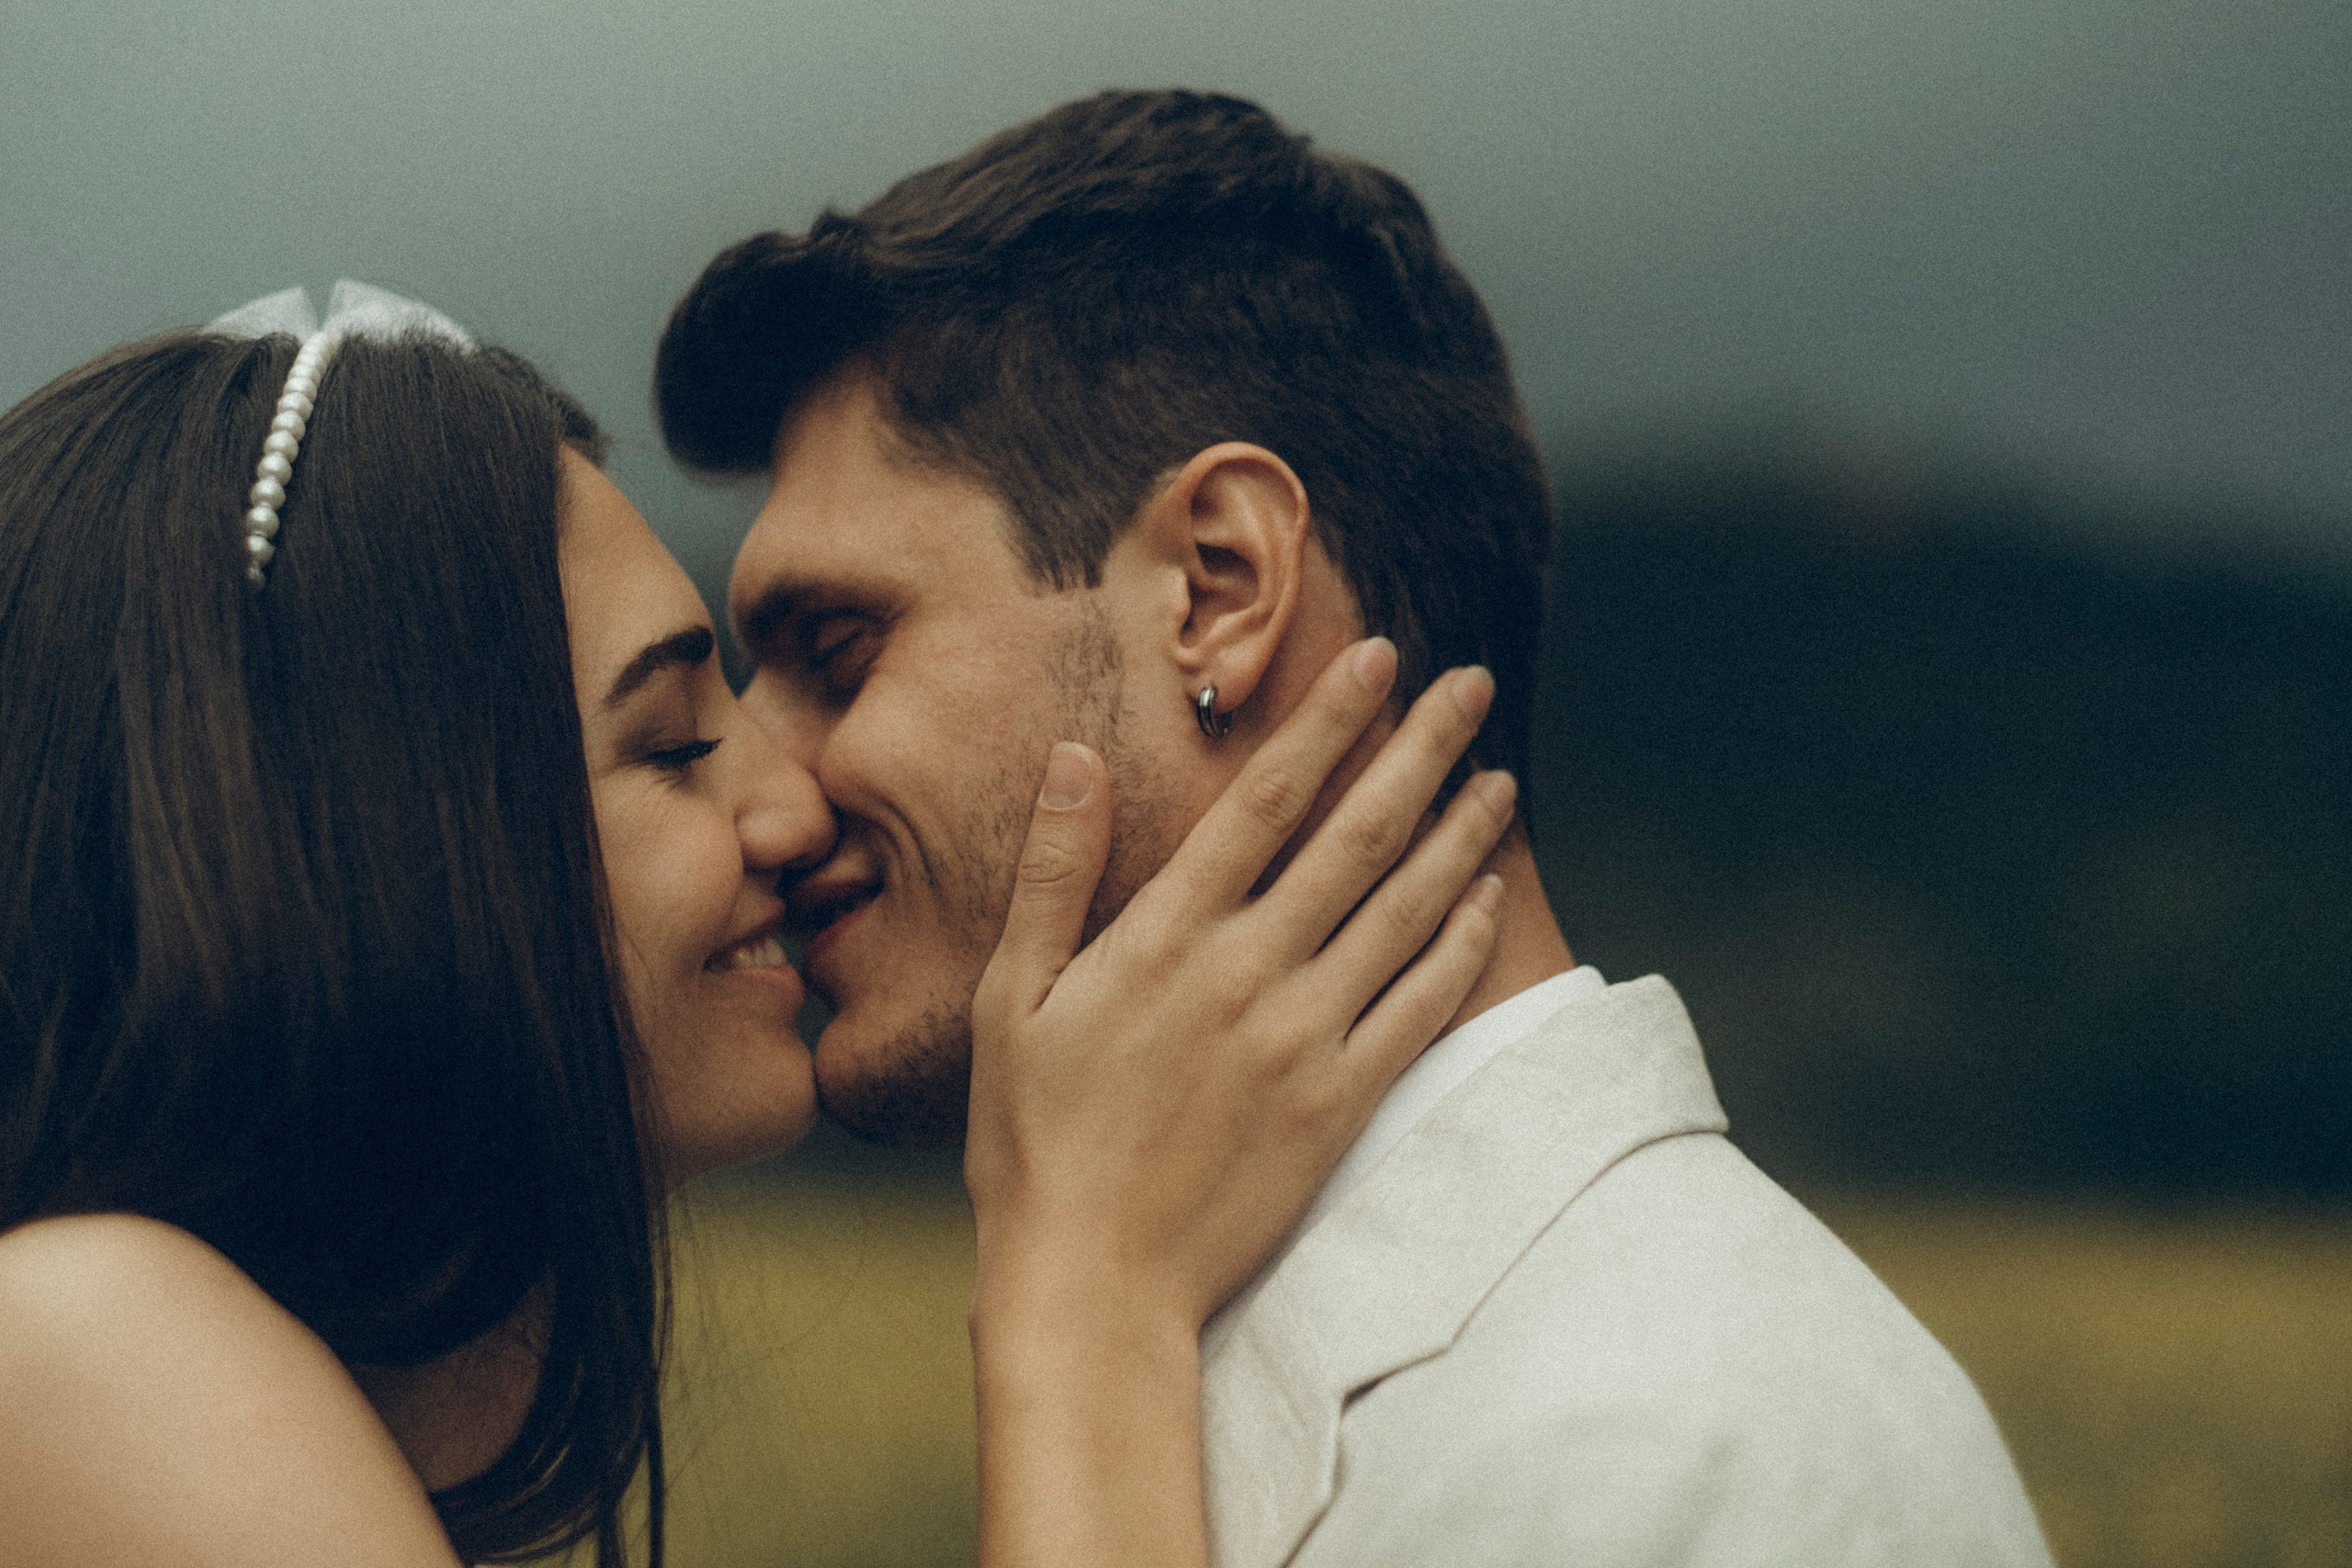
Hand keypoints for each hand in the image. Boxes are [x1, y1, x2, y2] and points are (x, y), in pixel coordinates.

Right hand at [966, 636, 1515, 1332]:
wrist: (1094, 1280)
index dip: (1327, 720)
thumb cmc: (1035, 1138)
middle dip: (1420, 751)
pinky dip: (1459, 945)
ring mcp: (1304, 1040)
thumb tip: (1070, 755)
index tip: (1377, 658)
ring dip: (1459, 836)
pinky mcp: (1339, 1105)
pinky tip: (1485, 898)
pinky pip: (1419, 1008)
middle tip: (1470, 687)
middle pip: (1356, 837)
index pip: (1267, 799)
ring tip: (1501, 777)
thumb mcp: (1013, 996)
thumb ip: (1052, 871)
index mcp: (1167, 936)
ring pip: (1404, 913)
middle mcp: (1248, 973)